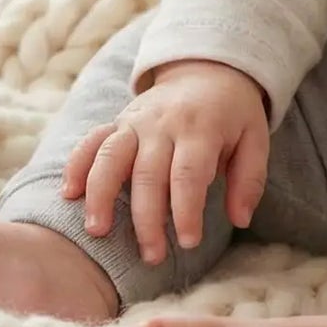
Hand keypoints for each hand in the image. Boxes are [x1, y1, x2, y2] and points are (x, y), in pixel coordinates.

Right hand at [61, 59, 268, 263]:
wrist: (208, 70)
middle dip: (147, 219)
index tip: (188, 243)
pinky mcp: (118, 121)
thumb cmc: (234, 114)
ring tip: (97, 231)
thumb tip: (240, 219)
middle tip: (152, 256)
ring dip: (100, 194)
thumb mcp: (256, 138)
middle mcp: (163, 123)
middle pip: (147, 173)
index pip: (188, 174)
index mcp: (201, 128)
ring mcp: (136, 120)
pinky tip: (69, 193)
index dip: (186, 211)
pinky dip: (77, 164)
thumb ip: (250, 179)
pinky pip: (92, 140)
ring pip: (111, 156)